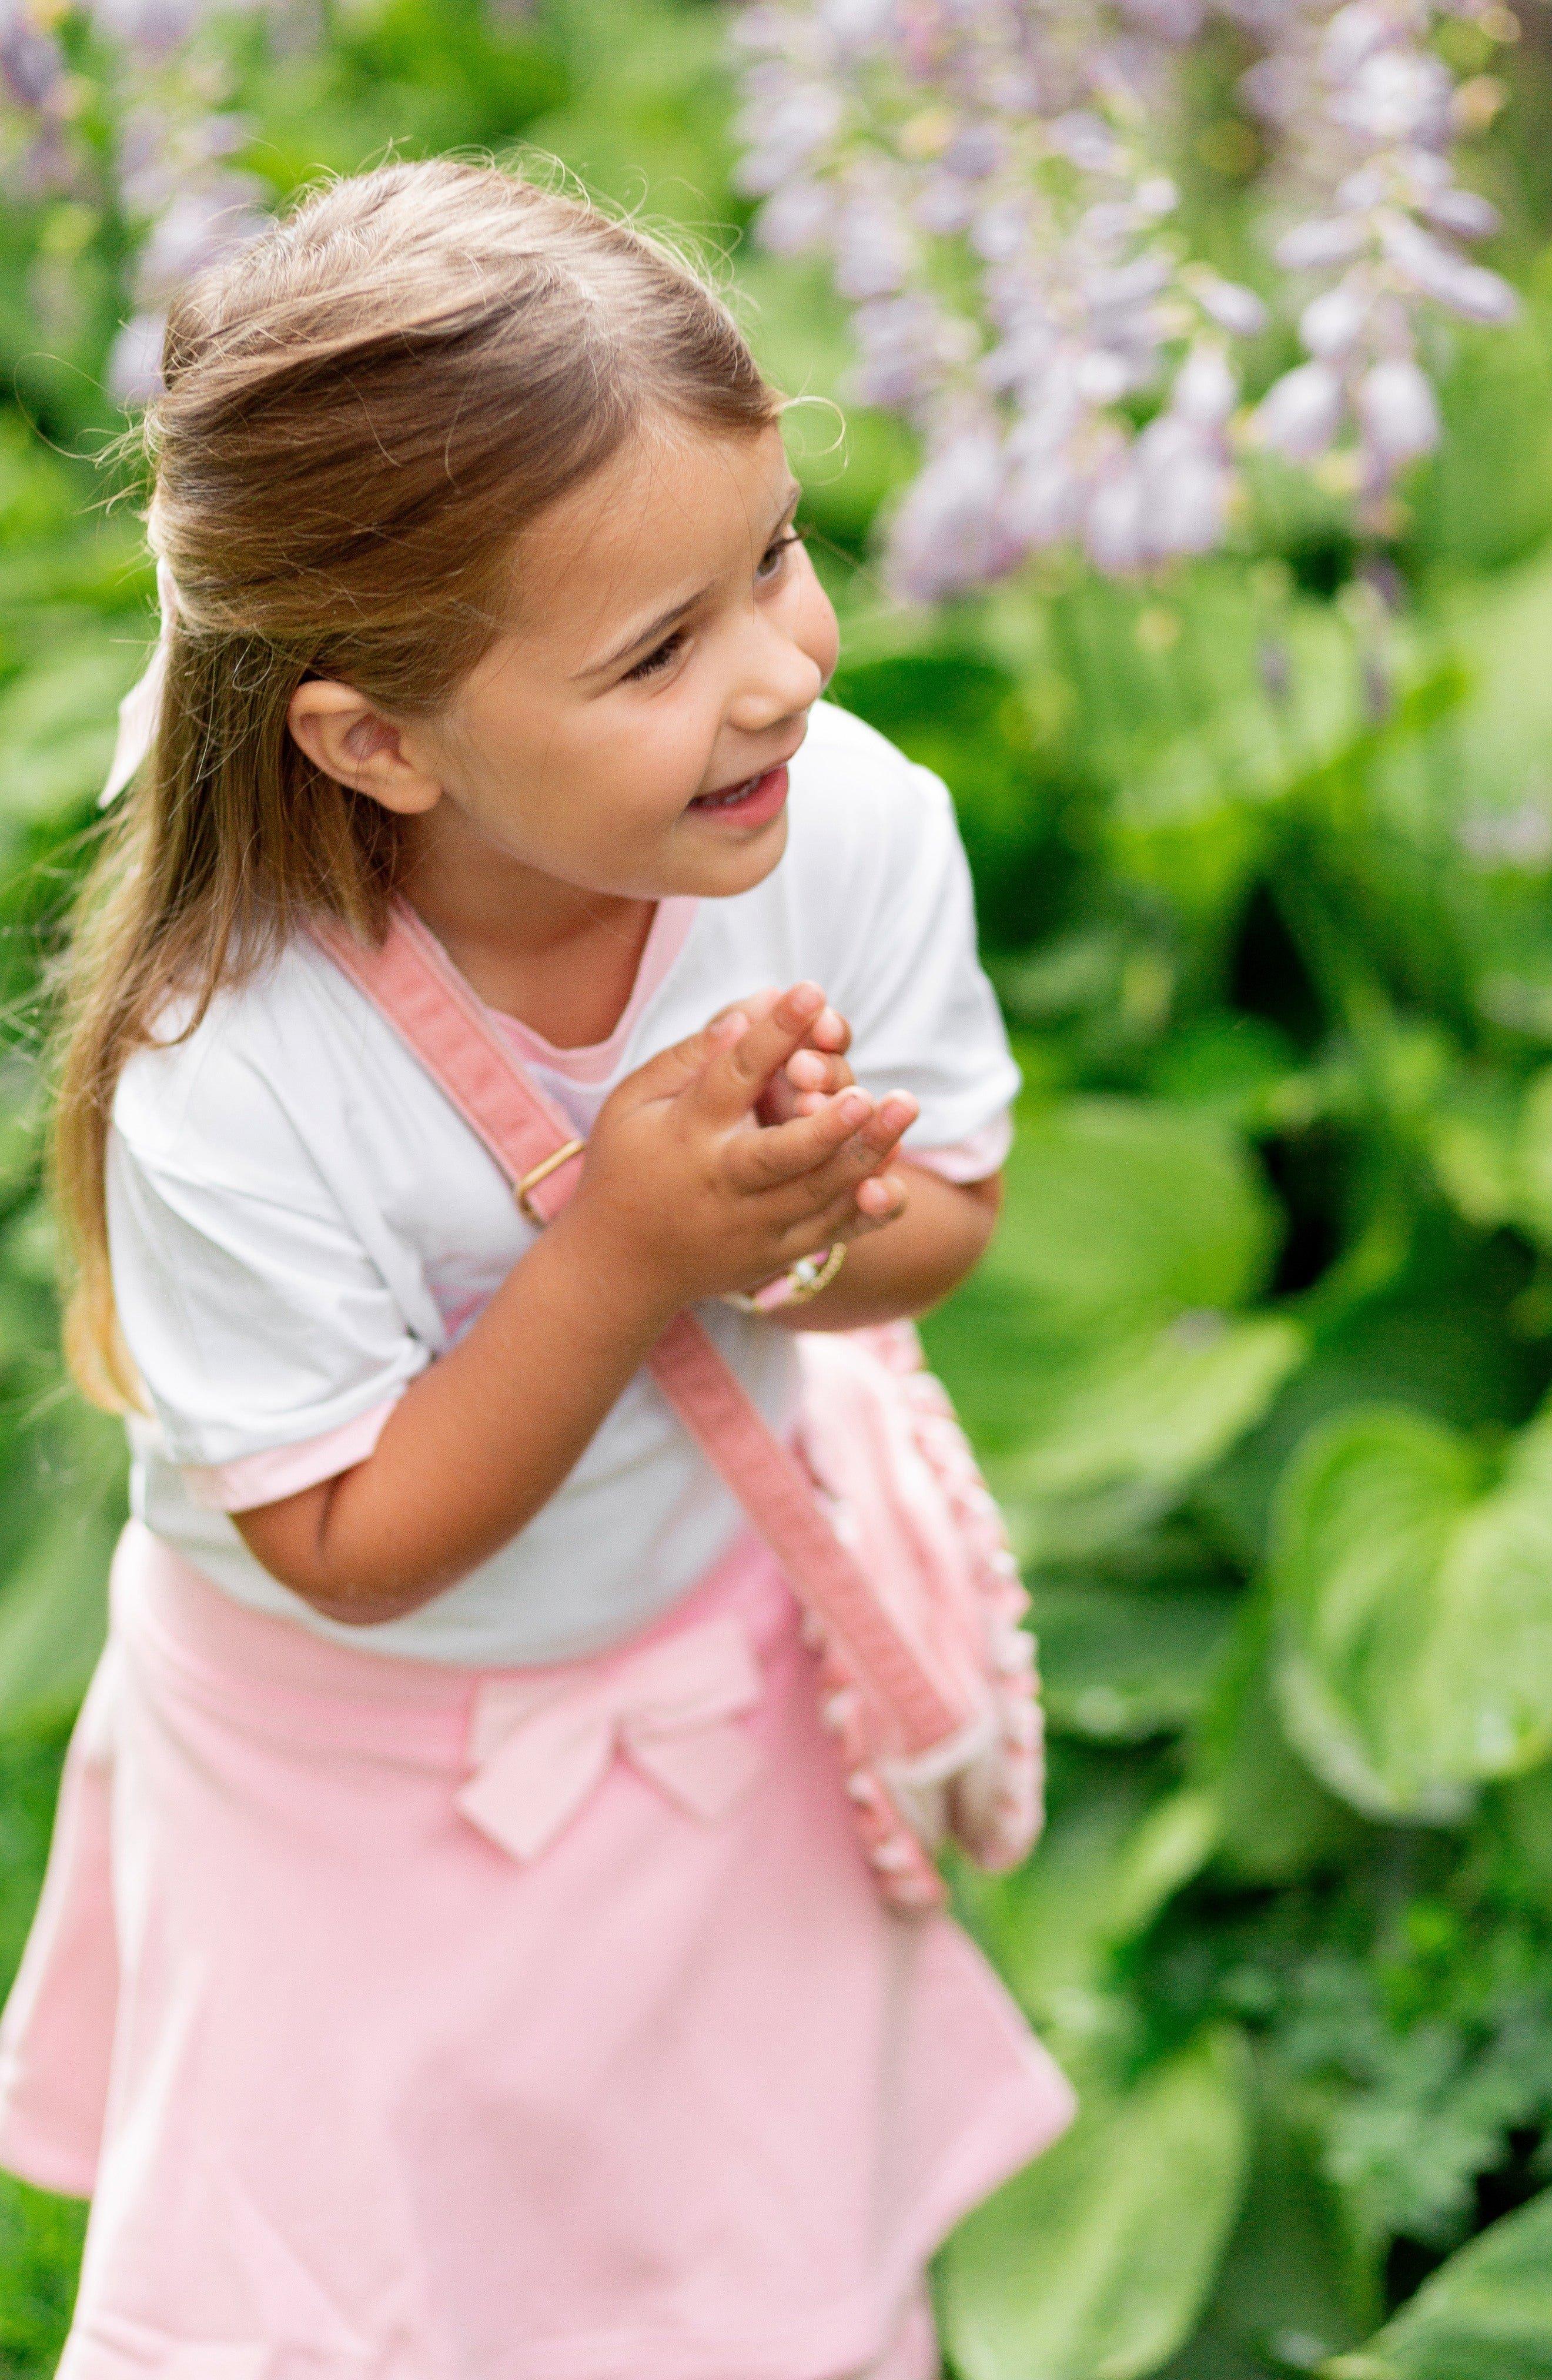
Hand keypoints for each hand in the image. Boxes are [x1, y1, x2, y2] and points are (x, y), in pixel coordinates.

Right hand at [564, 984, 916, 1311]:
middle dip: (826, 1125)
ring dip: (865, 1154)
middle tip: (867, 1093)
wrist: (620, 1267)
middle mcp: (722, 1182)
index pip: (733, 1076)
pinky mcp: (776, 1253)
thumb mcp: (633, 1102)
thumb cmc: (627, 1163)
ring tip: (903, 1108)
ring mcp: (752, 1225)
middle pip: (781, 1153)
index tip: (810, 990)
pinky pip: (830, 1232)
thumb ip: (689, 1056)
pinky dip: (866, 1211)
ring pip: (817, 1193)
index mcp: (686, 1134)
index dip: (773, 1032)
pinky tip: (895, 1180)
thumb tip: (749, 1012)